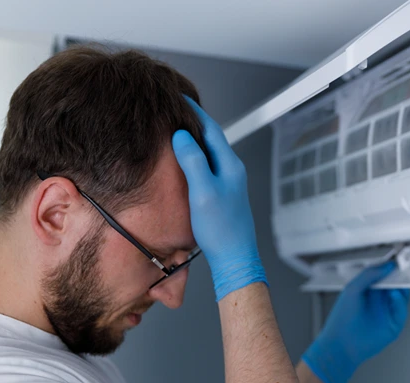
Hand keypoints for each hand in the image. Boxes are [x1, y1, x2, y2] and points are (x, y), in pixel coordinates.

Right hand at [172, 97, 265, 300]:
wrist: (235, 257)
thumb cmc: (221, 228)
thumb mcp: (203, 190)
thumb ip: (193, 160)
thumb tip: (183, 135)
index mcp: (229, 165)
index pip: (211, 128)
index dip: (195, 111)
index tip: (179, 97)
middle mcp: (232, 170)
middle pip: (212, 137)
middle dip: (194, 121)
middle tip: (175, 110)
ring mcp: (229, 182)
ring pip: (210, 152)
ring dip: (194, 139)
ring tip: (176, 129)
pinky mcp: (223, 194)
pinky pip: (208, 166)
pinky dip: (195, 157)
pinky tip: (185, 162)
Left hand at [302, 261, 408, 382]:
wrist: (341, 343)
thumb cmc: (342, 318)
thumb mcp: (352, 289)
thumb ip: (369, 275)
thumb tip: (386, 265)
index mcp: (370, 290)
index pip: (386, 275)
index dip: (392, 267)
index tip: (399, 258)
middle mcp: (380, 300)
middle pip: (397, 284)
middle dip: (402, 275)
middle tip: (406, 265)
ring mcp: (387, 312)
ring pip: (402, 296)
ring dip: (402, 287)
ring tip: (398, 279)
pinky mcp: (393, 325)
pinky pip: (401, 311)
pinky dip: (400, 302)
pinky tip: (393, 295)